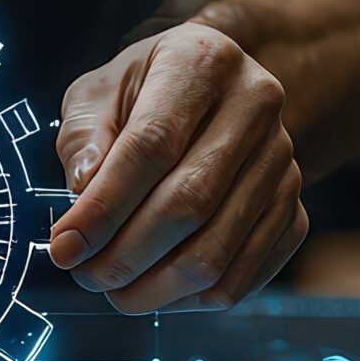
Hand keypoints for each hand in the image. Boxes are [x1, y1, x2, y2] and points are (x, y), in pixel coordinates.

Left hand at [47, 23, 308, 313]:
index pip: (152, 145)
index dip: (104, 207)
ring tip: (114, 290)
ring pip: (217, 250)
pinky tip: (158, 289)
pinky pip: (246, 273)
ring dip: (155, 288)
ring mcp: (284, 160)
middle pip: (189, 203)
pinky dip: (194, 298)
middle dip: (125, 256)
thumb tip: (81, 198)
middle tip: (84, 276)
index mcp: (203, 61)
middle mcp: (257, 106)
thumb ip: (83, 137)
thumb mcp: (101, 91)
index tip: (65, 247)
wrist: (213, 92)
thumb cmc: (144, 92)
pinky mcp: (294, 206)